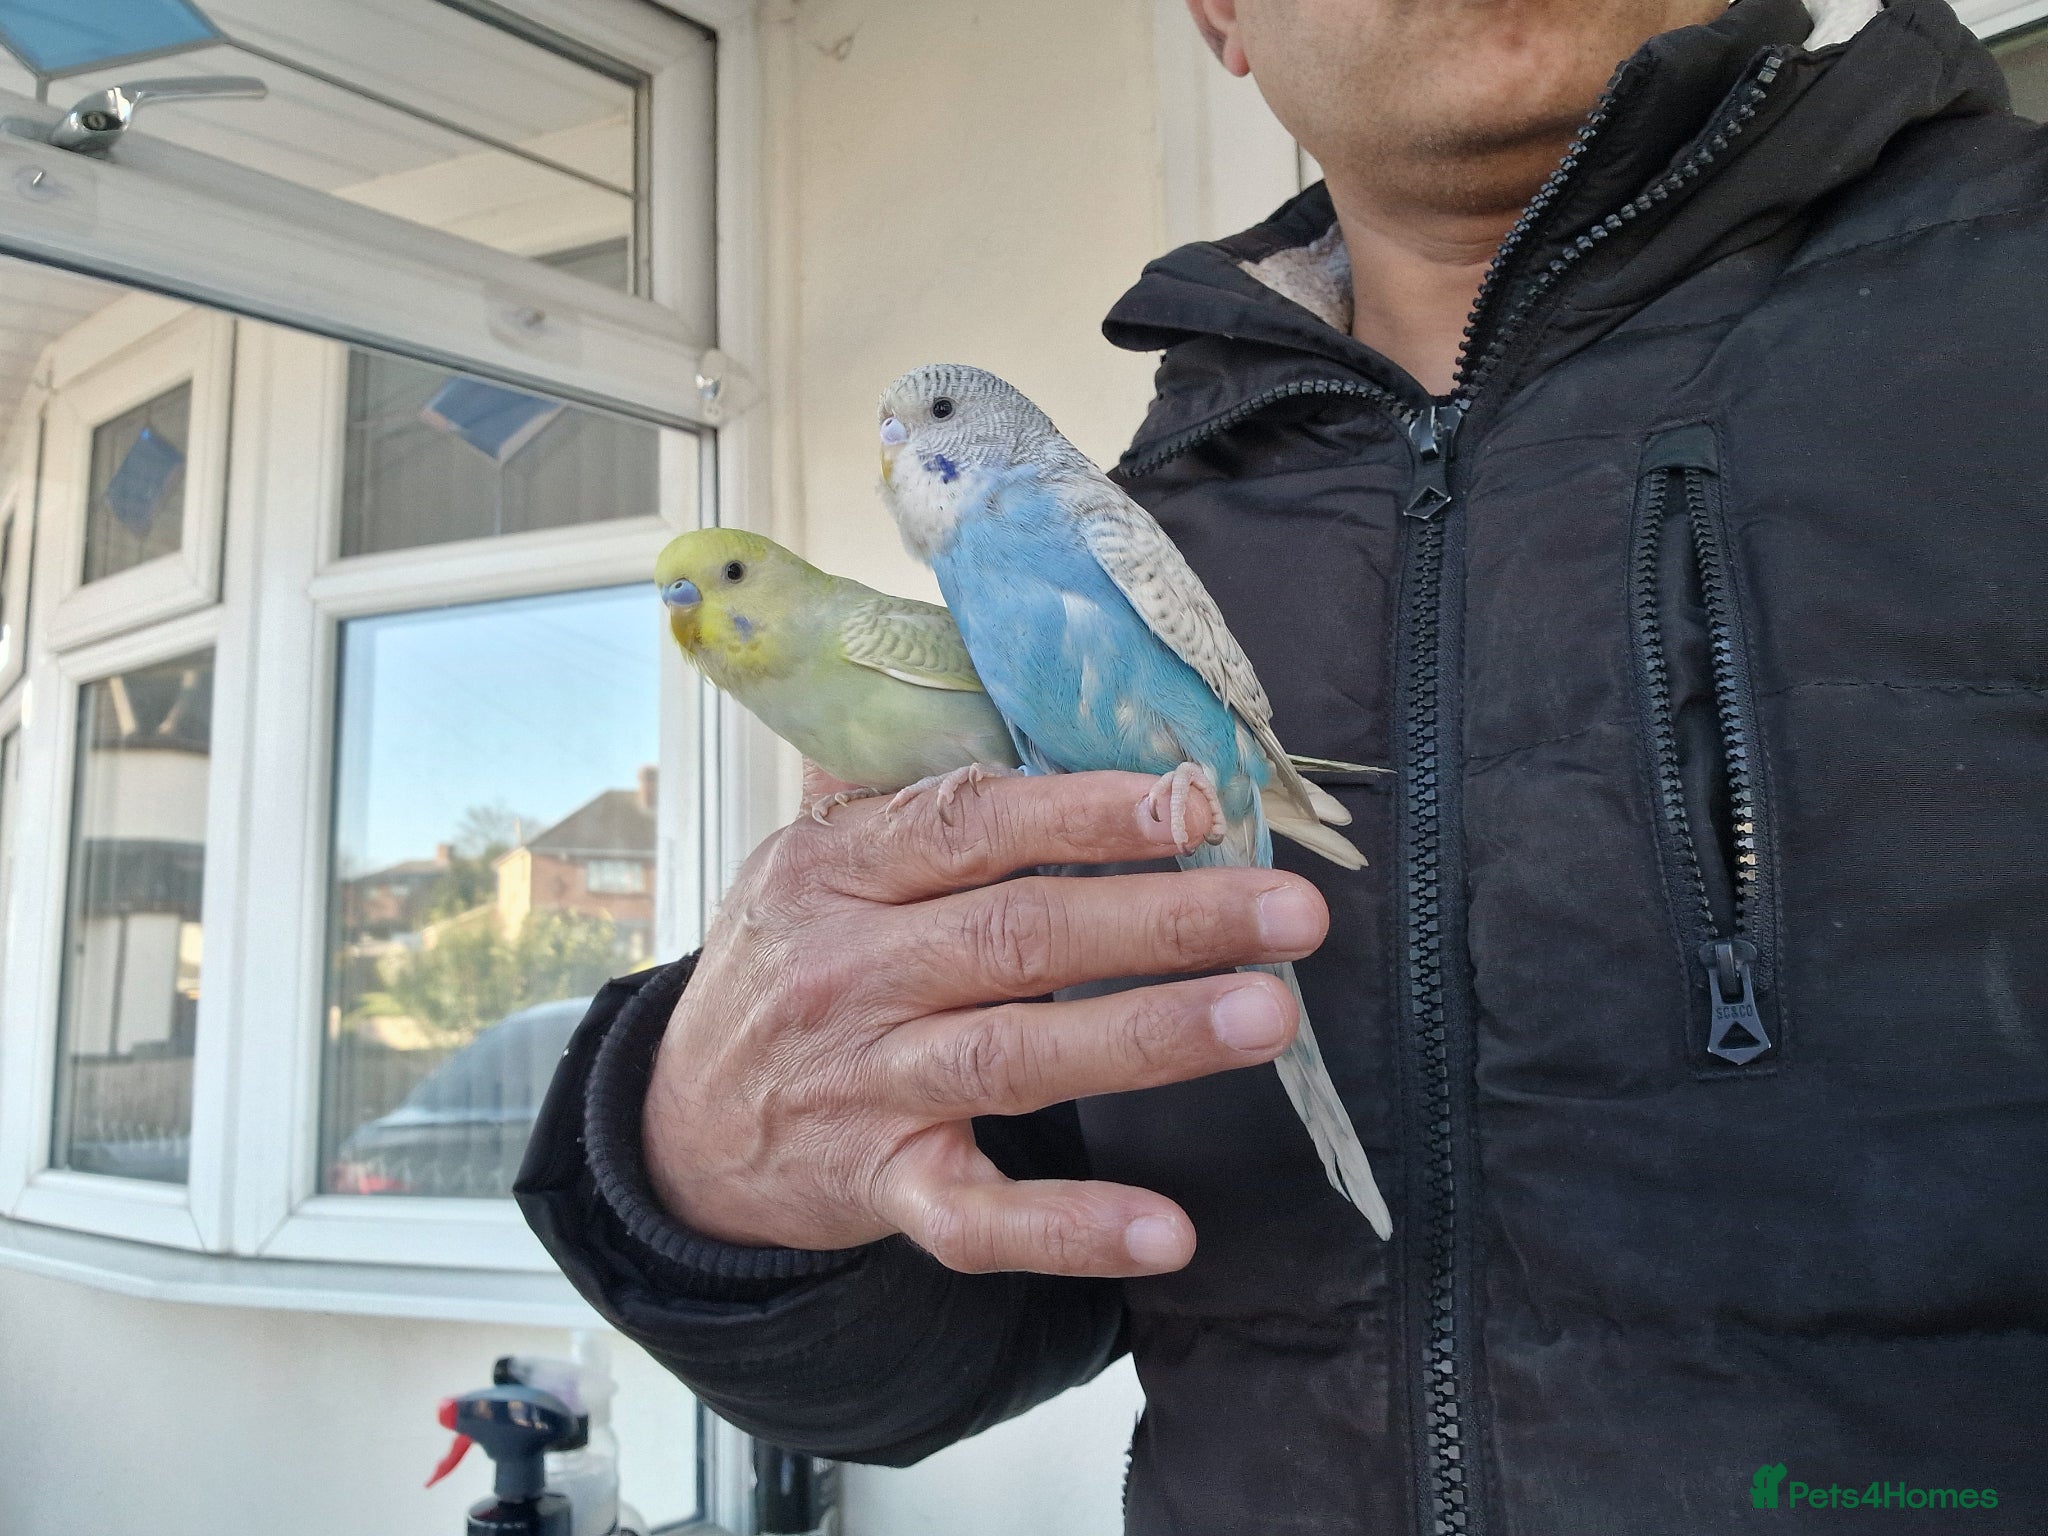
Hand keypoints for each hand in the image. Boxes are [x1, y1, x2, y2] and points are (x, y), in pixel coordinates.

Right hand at [641, 763, 1328, 1277]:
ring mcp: (865, 1085)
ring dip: (1149, 1036)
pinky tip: (1166, 1229)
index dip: (1086, 812)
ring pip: (1016, 1055)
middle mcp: (847, 973)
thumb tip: (1034, 711)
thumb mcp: (810, 864)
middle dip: (1164, 918)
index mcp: (834, 872)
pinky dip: (1070, 1226)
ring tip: (1264, 1017)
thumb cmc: (783, 971)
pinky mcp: (881, 1188)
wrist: (680, 1128)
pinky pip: (978, 1217)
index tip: (1193, 801)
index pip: (969, 825)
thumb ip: (910, 800)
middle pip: (1018, 935)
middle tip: (1288, 911)